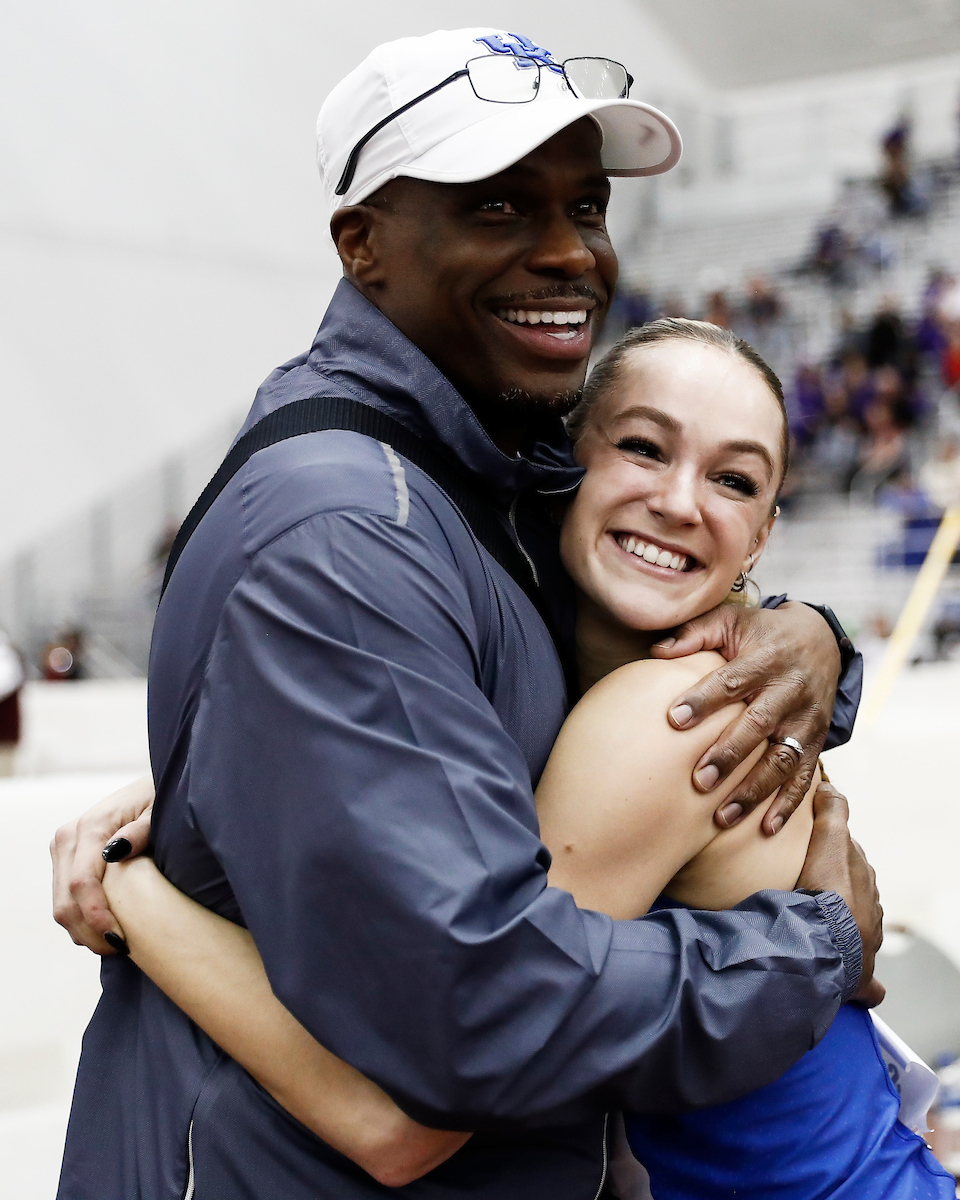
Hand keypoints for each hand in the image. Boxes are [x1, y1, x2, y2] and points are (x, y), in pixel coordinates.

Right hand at [51, 774, 154, 953]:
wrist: (150, 791)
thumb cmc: (161, 801)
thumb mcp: (160, 812)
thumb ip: (141, 830)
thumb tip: (117, 851)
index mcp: (91, 825)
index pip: (83, 883)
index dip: (98, 917)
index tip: (121, 941)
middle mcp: (68, 837)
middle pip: (66, 901)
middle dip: (90, 933)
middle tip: (123, 951)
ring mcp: (63, 850)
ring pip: (62, 906)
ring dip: (85, 932)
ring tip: (118, 944)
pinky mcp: (65, 861)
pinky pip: (66, 901)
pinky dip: (83, 922)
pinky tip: (108, 929)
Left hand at [651, 601, 840, 832]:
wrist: (819, 640)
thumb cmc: (761, 634)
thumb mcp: (731, 621)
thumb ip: (695, 632)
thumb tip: (656, 651)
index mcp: (765, 659)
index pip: (731, 681)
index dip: (703, 700)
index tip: (673, 719)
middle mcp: (790, 690)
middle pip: (758, 726)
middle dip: (729, 755)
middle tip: (698, 781)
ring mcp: (806, 719)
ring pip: (782, 759)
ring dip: (754, 791)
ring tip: (723, 817)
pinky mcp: (817, 740)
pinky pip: (805, 777)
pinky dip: (788, 806)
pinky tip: (765, 829)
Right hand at [796, 782, 883, 1006]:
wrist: (824, 940)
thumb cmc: (824, 891)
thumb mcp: (829, 841)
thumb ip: (832, 812)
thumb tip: (831, 787)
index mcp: (863, 882)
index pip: (851, 864)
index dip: (833, 858)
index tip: (814, 858)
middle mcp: (871, 913)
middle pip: (856, 898)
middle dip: (839, 894)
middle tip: (809, 892)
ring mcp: (868, 945)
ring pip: (860, 934)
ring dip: (844, 932)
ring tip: (817, 932)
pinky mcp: (862, 978)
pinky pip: (869, 984)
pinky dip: (866, 986)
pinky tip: (860, 989)